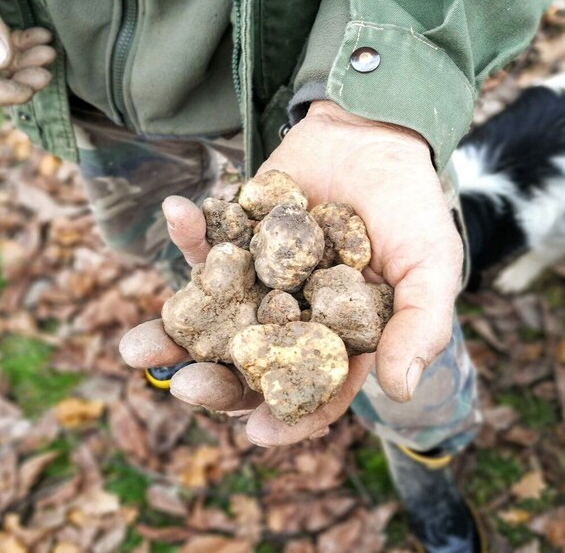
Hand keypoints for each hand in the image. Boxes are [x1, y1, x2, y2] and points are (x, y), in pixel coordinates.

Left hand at [121, 101, 462, 445]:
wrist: (375, 132)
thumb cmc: (409, 205)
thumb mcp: (429, 266)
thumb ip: (419, 325)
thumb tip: (399, 388)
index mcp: (336, 338)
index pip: (311, 391)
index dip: (288, 416)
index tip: (256, 431)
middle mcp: (290, 317)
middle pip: (249, 364)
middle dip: (215, 381)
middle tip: (186, 387)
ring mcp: (256, 279)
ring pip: (211, 318)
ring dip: (172, 334)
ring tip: (135, 350)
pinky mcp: (234, 238)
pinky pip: (205, 244)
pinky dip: (187, 233)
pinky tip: (175, 214)